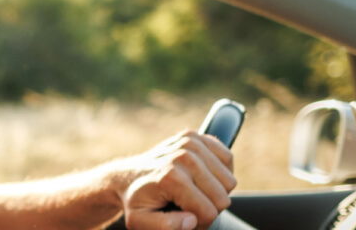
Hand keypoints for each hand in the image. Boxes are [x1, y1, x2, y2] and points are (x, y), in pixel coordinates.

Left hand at [118, 130, 235, 229]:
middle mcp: (183, 157)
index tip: (185, 219)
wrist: (127, 177)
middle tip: (189, 208)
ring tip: (194, 193)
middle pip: (222, 196)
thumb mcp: (140, 222)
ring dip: (215, 191)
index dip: (200, 223)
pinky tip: (201, 177)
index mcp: (171, 178)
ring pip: (229, 180)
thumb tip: (191, 221)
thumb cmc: (136, 202)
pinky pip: (227, 158)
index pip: (209, 211)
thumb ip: (165, 226)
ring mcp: (190, 143)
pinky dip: (220, 172)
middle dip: (209, 208)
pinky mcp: (194, 136)